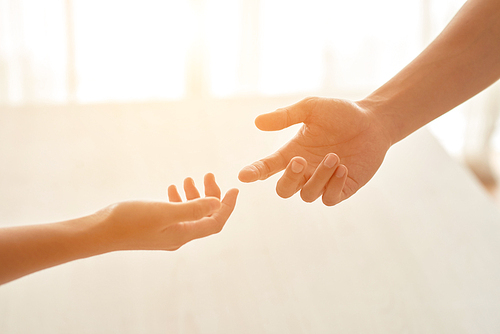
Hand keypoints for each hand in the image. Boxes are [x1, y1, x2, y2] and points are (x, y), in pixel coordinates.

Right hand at [99, 173, 237, 250]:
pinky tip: (173, 188)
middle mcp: (178, 237)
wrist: (98, 232)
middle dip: (210, 195)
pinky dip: (178, 200)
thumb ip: (193, 208)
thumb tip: (218, 203)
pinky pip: (175, 214)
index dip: (227, 206)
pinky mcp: (154, 228)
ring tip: (188, 179)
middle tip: (208, 175)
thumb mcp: (164, 212)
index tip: (235, 188)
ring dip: (193, 196)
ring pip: (190, 214)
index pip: (215, 222)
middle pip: (205, 216)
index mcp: (184, 235)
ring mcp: (166, 233)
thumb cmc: (129, 221)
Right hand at [238, 97, 391, 205]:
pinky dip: (333, 185)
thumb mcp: (311, 109)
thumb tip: (258, 122)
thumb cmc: (340, 114)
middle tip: (300, 161)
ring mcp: (322, 182)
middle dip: (289, 179)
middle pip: (284, 190)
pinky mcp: (342, 189)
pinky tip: (343, 168)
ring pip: (308, 194)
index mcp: (292, 153)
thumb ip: (286, 116)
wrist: (373, 122)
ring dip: (319, 177)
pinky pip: (329, 198)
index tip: (243, 176)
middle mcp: (305, 171)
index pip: (267, 167)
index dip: (254, 173)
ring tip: (334, 156)